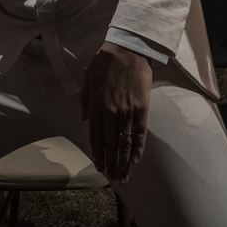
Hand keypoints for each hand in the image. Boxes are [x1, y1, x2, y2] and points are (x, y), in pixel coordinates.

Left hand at [80, 42, 152, 183]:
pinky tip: (135, 159)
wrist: (127, 48)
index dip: (98, 153)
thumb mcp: (87, 78)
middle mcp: (111, 112)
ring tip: (124, 176)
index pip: (96, 136)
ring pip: (124, 142)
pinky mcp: (142, 107)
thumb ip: (85, 101)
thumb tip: (84, 119)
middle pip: (110, 144)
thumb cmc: (105, 61)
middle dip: (111, 163)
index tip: (99, 167)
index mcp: (96, 106)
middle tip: (114, 179)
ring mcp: (127, 111)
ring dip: (123, 161)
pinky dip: (137, 147)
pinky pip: (140, 132)